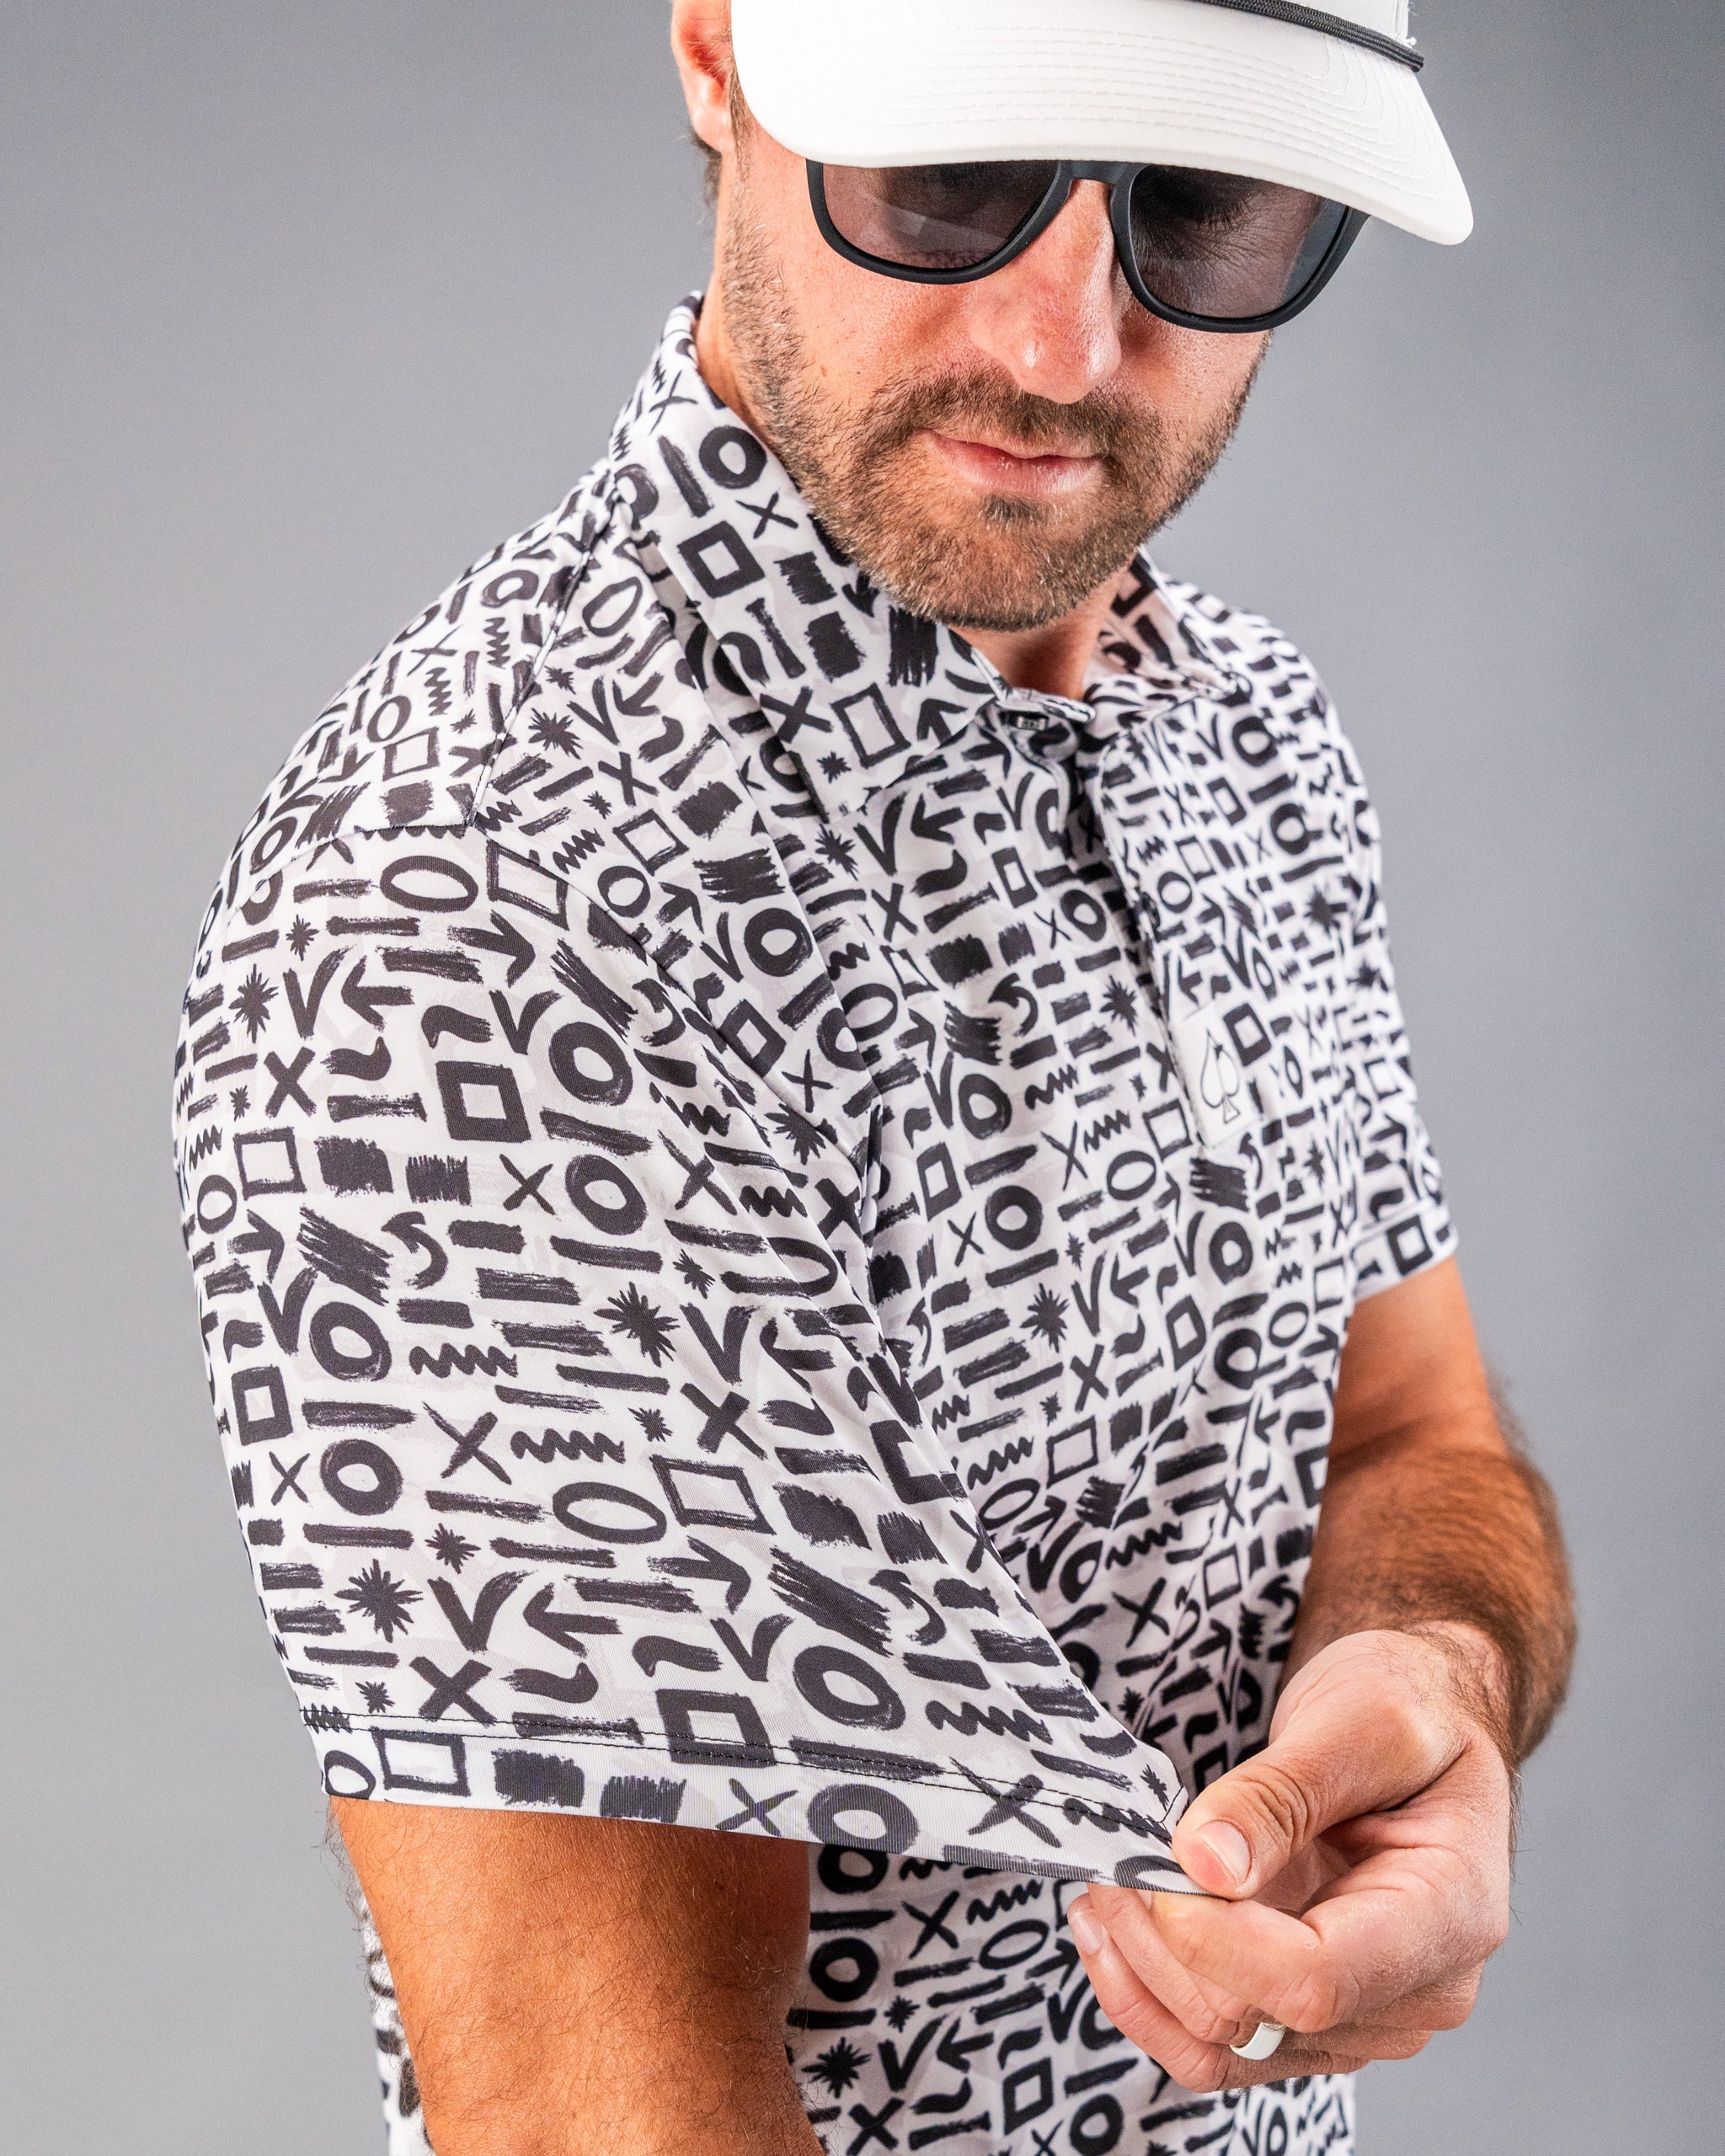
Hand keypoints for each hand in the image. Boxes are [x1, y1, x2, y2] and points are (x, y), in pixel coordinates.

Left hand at [1066, 1627, 1513, 2090]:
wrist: (1425, 1720)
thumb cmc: (1412, 1708)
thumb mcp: (1359, 1717)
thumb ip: (1282, 1792)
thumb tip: (1205, 1864)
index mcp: (1450, 1914)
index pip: (1319, 1979)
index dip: (1215, 1941)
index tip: (1150, 1874)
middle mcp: (1419, 1990)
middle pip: (1259, 2017)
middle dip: (1162, 1940)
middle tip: (1112, 1856)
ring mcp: (1367, 2013)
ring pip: (1224, 2043)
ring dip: (1143, 1970)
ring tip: (1105, 1884)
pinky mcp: (1317, 2014)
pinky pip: (1220, 2043)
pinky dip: (1153, 1993)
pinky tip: (1113, 1931)